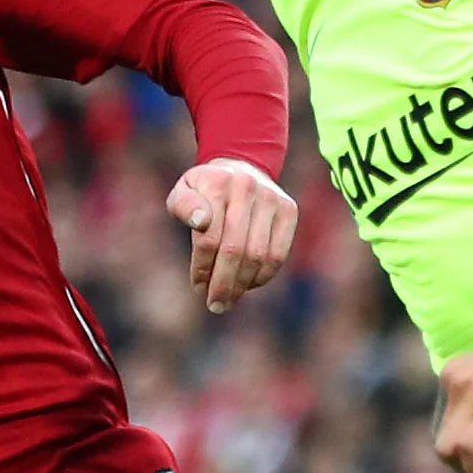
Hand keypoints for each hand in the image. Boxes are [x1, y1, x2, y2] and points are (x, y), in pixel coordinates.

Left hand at [167, 157, 296, 314]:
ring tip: (230, 300)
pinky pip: (278, 254)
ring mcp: (272, 198)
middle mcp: (247, 188)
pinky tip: (248, 285)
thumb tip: (201, 222)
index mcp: (217, 183)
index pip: (209, 238)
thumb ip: (184, 207)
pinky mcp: (289, 210)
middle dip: (224, 284)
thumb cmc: (205, 191)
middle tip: (215, 305)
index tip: (198, 287)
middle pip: (236, 250)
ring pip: (259, 255)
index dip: (203, 269)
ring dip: (243, 285)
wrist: (240, 167)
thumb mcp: (183, 192)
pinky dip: (263, 276)